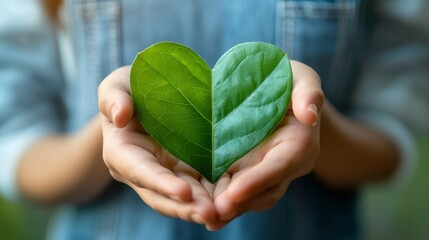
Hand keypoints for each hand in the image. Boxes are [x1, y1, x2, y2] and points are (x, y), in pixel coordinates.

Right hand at [98, 66, 216, 224]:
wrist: (150, 93)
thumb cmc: (131, 87)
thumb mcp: (118, 85)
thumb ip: (113, 98)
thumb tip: (121, 116)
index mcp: (122, 152)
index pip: (140, 171)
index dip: (161, 183)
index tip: (184, 192)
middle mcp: (141, 172)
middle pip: (161, 195)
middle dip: (184, 207)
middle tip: (209, 214)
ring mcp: (165, 175)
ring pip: (181, 199)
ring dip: (199, 208)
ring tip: (222, 215)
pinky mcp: (185, 173)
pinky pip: (199, 189)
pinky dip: (212, 198)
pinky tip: (230, 204)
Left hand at [209, 61, 323, 229]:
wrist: (273, 90)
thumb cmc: (286, 79)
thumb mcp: (300, 77)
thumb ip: (307, 92)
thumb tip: (310, 114)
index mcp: (299, 144)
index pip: (280, 166)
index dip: (259, 180)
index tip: (235, 192)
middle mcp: (284, 164)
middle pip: (266, 190)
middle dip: (242, 202)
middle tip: (216, 212)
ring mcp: (264, 170)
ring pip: (250, 197)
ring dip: (230, 208)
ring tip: (206, 217)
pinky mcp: (246, 171)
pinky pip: (234, 191)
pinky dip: (220, 201)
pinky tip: (201, 210)